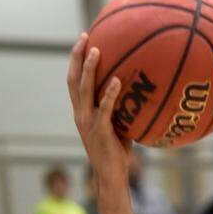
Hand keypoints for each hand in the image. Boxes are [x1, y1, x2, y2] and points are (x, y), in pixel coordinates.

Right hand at [67, 34, 130, 187]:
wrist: (111, 177)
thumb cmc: (117, 153)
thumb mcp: (117, 126)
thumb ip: (121, 108)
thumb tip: (140, 91)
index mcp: (81, 112)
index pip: (74, 81)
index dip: (75, 61)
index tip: (83, 41)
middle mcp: (80, 114)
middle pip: (73, 79)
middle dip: (76, 56)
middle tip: (85, 36)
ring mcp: (87, 122)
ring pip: (84, 90)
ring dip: (89, 69)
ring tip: (96, 51)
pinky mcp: (99, 132)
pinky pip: (103, 109)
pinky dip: (109, 94)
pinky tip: (116, 80)